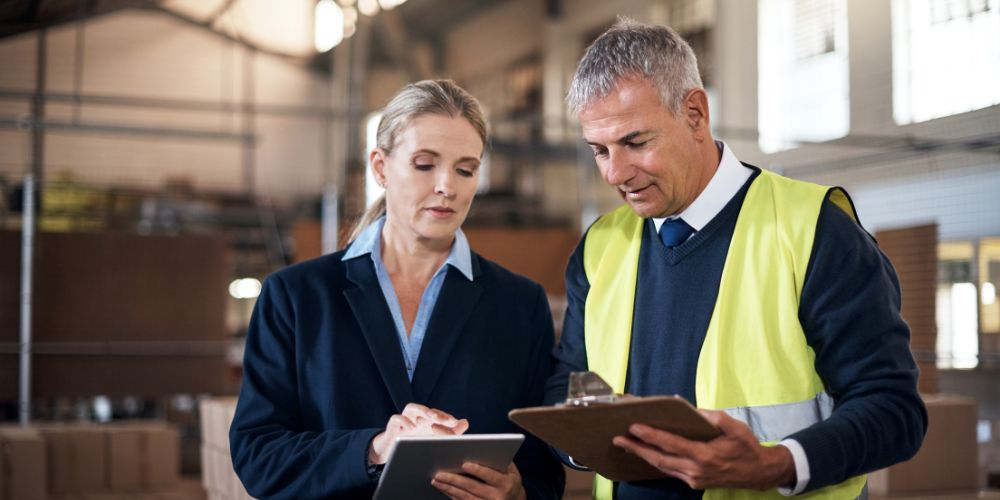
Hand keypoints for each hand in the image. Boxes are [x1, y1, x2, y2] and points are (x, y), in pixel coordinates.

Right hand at [368, 403, 469, 463]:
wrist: (392, 452)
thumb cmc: (414, 443)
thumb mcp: (432, 440)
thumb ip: (449, 432)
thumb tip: (465, 422)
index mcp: (426, 419)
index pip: (438, 414)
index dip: (446, 418)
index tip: (455, 423)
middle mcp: (416, 415)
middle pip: (427, 410)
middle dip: (437, 414)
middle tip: (447, 420)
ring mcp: (404, 417)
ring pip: (412, 407)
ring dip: (423, 411)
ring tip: (432, 417)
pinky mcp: (392, 423)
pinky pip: (397, 418)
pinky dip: (404, 420)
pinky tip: (412, 427)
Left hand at [431, 462, 525, 499]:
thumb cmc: (509, 480)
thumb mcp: (510, 470)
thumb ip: (498, 459)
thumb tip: (477, 446)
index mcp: (507, 483)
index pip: (491, 476)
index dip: (477, 470)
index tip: (464, 464)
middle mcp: (498, 496)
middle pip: (473, 487)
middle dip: (455, 480)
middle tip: (439, 473)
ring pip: (466, 497)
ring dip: (449, 489)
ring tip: (436, 480)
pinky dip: (452, 496)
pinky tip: (444, 489)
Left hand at [612, 410, 795, 489]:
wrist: (759, 473)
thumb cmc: (746, 447)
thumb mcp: (736, 428)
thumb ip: (716, 418)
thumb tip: (695, 411)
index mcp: (705, 455)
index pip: (672, 445)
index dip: (651, 436)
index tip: (634, 427)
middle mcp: (696, 470)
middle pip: (660, 459)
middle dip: (637, 448)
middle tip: (618, 439)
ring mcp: (694, 479)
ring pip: (662, 467)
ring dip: (643, 456)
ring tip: (625, 444)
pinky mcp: (694, 483)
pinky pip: (670, 471)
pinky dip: (656, 462)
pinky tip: (646, 453)